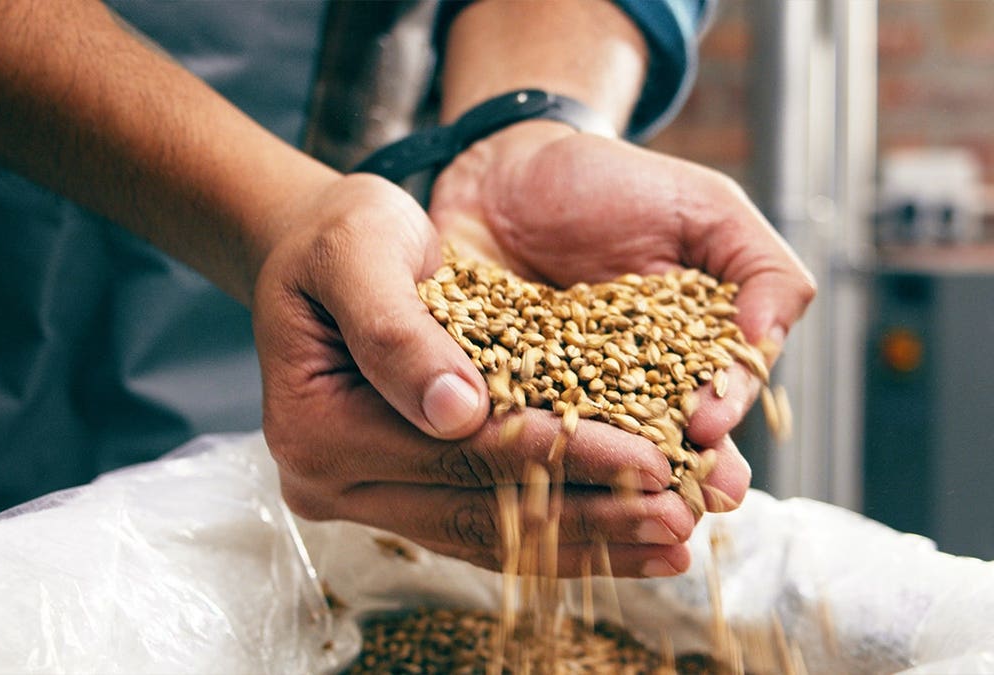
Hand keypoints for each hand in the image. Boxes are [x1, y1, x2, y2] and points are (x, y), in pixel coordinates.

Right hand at [253, 173, 697, 576]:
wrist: (313, 251)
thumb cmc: (336, 238)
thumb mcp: (357, 253)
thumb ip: (397, 330)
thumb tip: (456, 412)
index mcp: (319, 430)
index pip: (462, 451)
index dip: (562, 455)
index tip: (650, 460)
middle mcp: (333, 483)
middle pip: (482, 510)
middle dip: (591, 515)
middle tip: (681, 519)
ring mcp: (366, 499)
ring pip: (491, 535)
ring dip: (587, 544)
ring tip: (673, 545)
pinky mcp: (399, 496)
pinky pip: (486, 528)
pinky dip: (559, 538)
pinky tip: (628, 544)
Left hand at [428, 120, 817, 503]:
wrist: (507, 170)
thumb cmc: (613, 185)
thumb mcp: (705, 209)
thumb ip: (759, 268)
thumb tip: (767, 338)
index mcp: (686, 358)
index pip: (717, 398)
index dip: (720, 414)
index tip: (708, 428)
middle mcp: (627, 393)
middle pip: (659, 445)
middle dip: (675, 480)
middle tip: (682, 508)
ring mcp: (560, 400)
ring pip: (587, 450)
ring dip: (602, 484)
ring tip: (611, 508)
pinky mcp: (493, 395)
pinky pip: (508, 424)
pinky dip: (515, 446)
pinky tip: (521, 468)